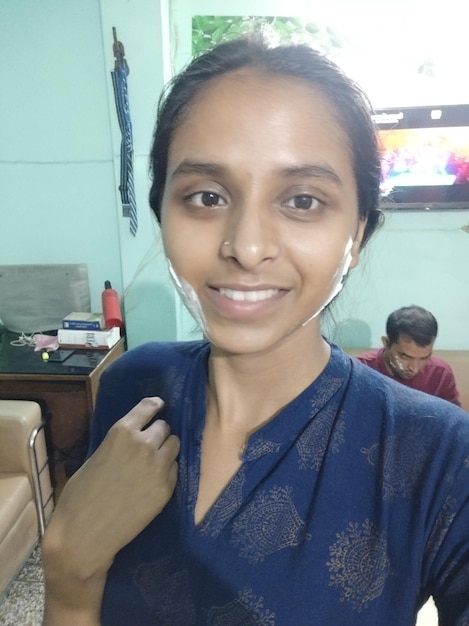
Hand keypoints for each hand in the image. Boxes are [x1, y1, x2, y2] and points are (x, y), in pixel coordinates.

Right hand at [42, 397, 178, 622]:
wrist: (85, 534)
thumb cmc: (80, 495)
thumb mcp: (98, 456)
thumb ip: (120, 443)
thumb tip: (136, 436)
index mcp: (122, 432)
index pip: (149, 407)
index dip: (156, 406)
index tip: (160, 406)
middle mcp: (145, 444)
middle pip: (165, 427)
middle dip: (158, 434)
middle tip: (150, 445)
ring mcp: (159, 466)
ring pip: (175, 445)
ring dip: (166, 450)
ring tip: (154, 463)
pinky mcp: (167, 488)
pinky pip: (175, 469)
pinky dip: (168, 471)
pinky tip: (154, 481)